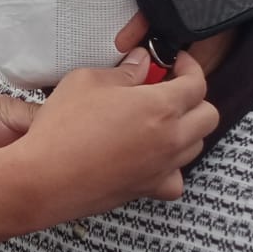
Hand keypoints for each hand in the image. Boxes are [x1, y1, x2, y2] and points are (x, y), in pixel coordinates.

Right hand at [16, 48, 215, 212]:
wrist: (45, 178)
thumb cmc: (63, 127)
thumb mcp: (88, 80)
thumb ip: (124, 70)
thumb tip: (141, 62)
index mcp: (161, 107)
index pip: (197, 84)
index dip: (190, 68)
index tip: (176, 63)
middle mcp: (170, 139)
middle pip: (208, 116)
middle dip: (193, 98)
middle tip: (168, 89)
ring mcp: (162, 167)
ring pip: (195, 145)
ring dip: (185, 129)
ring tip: (156, 121)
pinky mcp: (148, 189)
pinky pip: (176, 180)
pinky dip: (172, 168)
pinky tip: (152, 159)